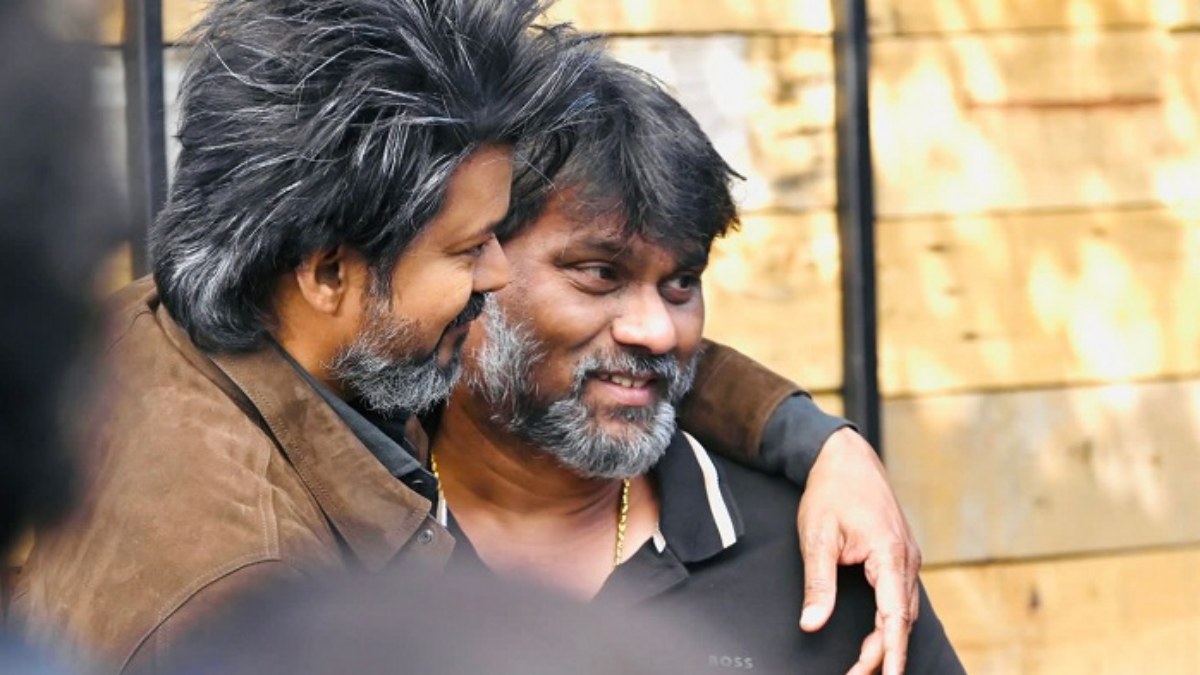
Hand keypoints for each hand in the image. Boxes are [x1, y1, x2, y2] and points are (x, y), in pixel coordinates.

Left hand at [797, 427, 919, 674]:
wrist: (844, 458)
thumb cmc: (831, 491)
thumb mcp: (817, 538)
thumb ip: (817, 584)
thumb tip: (812, 623)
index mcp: (890, 554)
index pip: (893, 616)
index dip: (891, 652)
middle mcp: (906, 558)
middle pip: (900, 619)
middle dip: (883, 652)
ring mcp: (906, 556)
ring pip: (902, 610)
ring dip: (886, 638)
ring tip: (865, 664)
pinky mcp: (899, 554)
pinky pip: (900, 595)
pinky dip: (890, 619)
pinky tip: (877, 633)